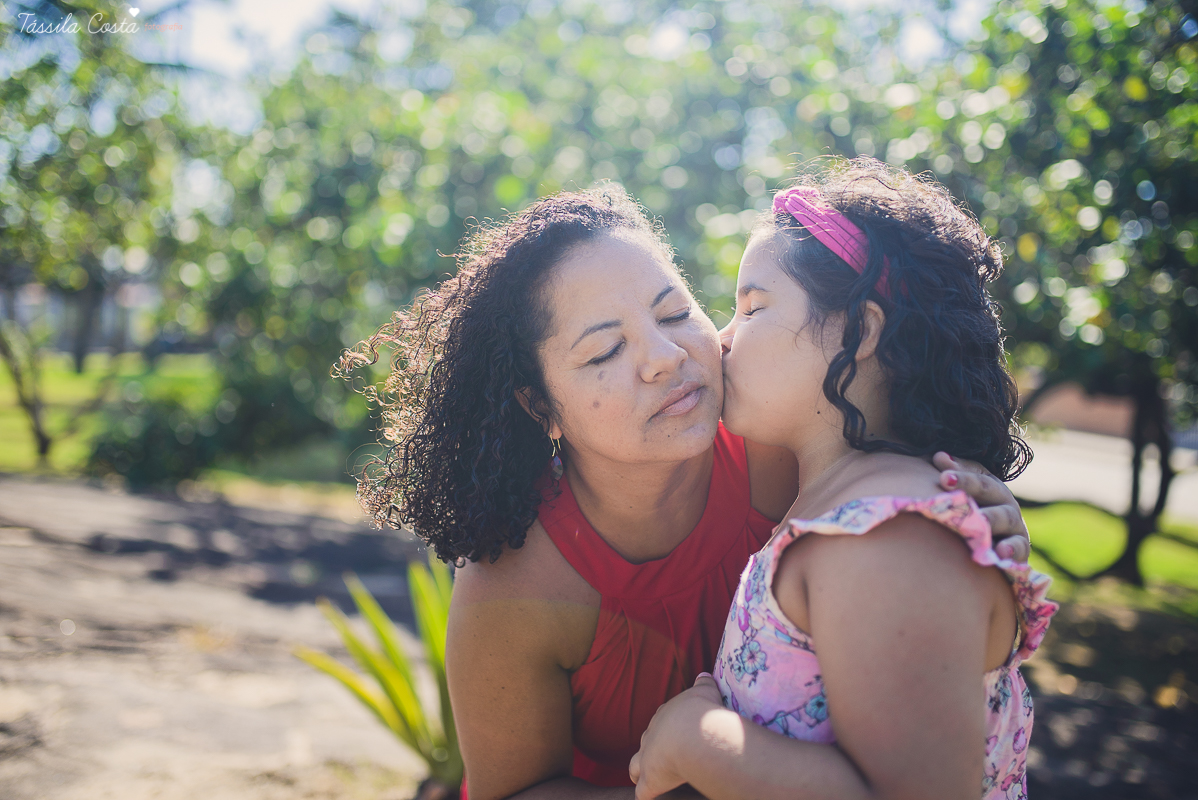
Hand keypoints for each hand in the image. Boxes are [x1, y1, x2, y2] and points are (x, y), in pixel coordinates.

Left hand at [629, 674, 722, 799]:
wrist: (693, 735)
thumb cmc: (700, 712)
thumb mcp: (705, 691)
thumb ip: (703, 683)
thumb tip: (704, 674)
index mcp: (664, 716)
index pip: (662, 721)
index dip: (668, 729)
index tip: (676, 733)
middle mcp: (651, 736)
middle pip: (647, 742)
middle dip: (652, 748)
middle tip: (662, 756)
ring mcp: (647, 759)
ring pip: (635, 766)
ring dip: (639, 772)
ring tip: (643, 777)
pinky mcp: (650, 781)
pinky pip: (642, 792)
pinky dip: (643, 795)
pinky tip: (644, 799)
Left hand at [933, 452, 1028, 562]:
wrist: (990, 545)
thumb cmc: (972, 512)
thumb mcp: (964, 489)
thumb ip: (953, 473)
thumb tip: (939, 457)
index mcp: (992, 488)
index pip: (978, 479)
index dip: (962, 478)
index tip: (943, 478)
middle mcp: (1006, 504)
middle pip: (993, 494)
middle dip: (974, 491)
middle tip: (957, 496)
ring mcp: (1015, 527)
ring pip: (1006, 519)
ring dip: (993, 520)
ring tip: (981, 522)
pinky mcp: (1020, 551)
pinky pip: (1020, 549)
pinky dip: (1013, 550)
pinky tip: (1001, 553)